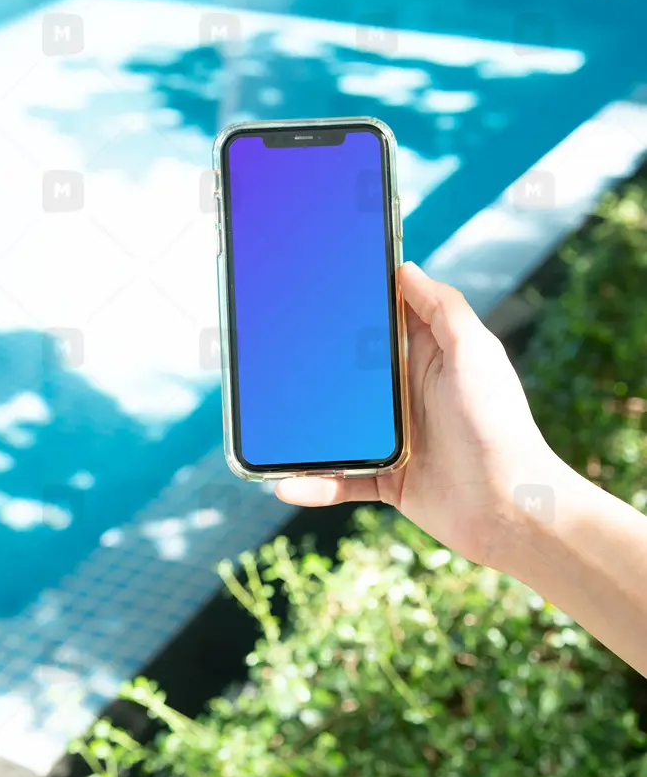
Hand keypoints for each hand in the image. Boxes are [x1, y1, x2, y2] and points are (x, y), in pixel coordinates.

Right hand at [276, 261, 564, 572]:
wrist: (510, 508)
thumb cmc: (499, 424)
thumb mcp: (474, 352)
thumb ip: (442, 308)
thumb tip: (407, 267)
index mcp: (429, 359)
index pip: (386, 323)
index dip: (356, 305)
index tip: (315, 285)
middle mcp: (410, 395)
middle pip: (353, 374)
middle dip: (316, 364)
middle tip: (270, 351)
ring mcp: (396, 439)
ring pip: (338, 427)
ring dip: (305, 427)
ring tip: (266, 421)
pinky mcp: (389, 480)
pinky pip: (342, 479)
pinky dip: (314, 483)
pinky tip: (284, 483)